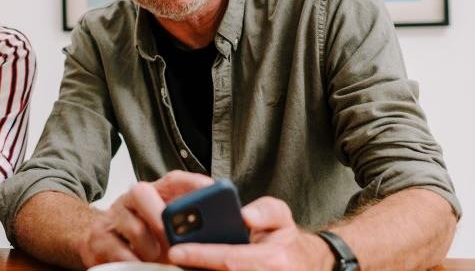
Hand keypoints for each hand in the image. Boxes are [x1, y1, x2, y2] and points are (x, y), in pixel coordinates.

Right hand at [78, 170, 214, 266]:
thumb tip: (220, 234)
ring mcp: (113, 218)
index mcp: (153, 194)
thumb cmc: (142, 237)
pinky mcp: (98, 239)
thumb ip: (188, 226)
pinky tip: (142, 265)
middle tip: (175, 235)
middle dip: (160, 214)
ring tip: (161, 259)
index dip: (192, 183)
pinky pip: (116, 249)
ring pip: (132, 225)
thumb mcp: (165, 227)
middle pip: (142, 192)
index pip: (173, 181)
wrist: (99, 244)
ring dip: (150, 246)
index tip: (212, 189)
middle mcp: (131, 200)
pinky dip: (133, 260)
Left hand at [167, 196, 333, 270]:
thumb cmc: (287, 241)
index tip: (176, 251)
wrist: (303, 265)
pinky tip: (193, 266)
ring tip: (179, 262)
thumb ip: (266, 211)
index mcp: (274, 260)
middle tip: (171, 256)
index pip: (229, 259)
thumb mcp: (282, 217)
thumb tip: (245, 215)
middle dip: (193, 267)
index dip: (200, 255)